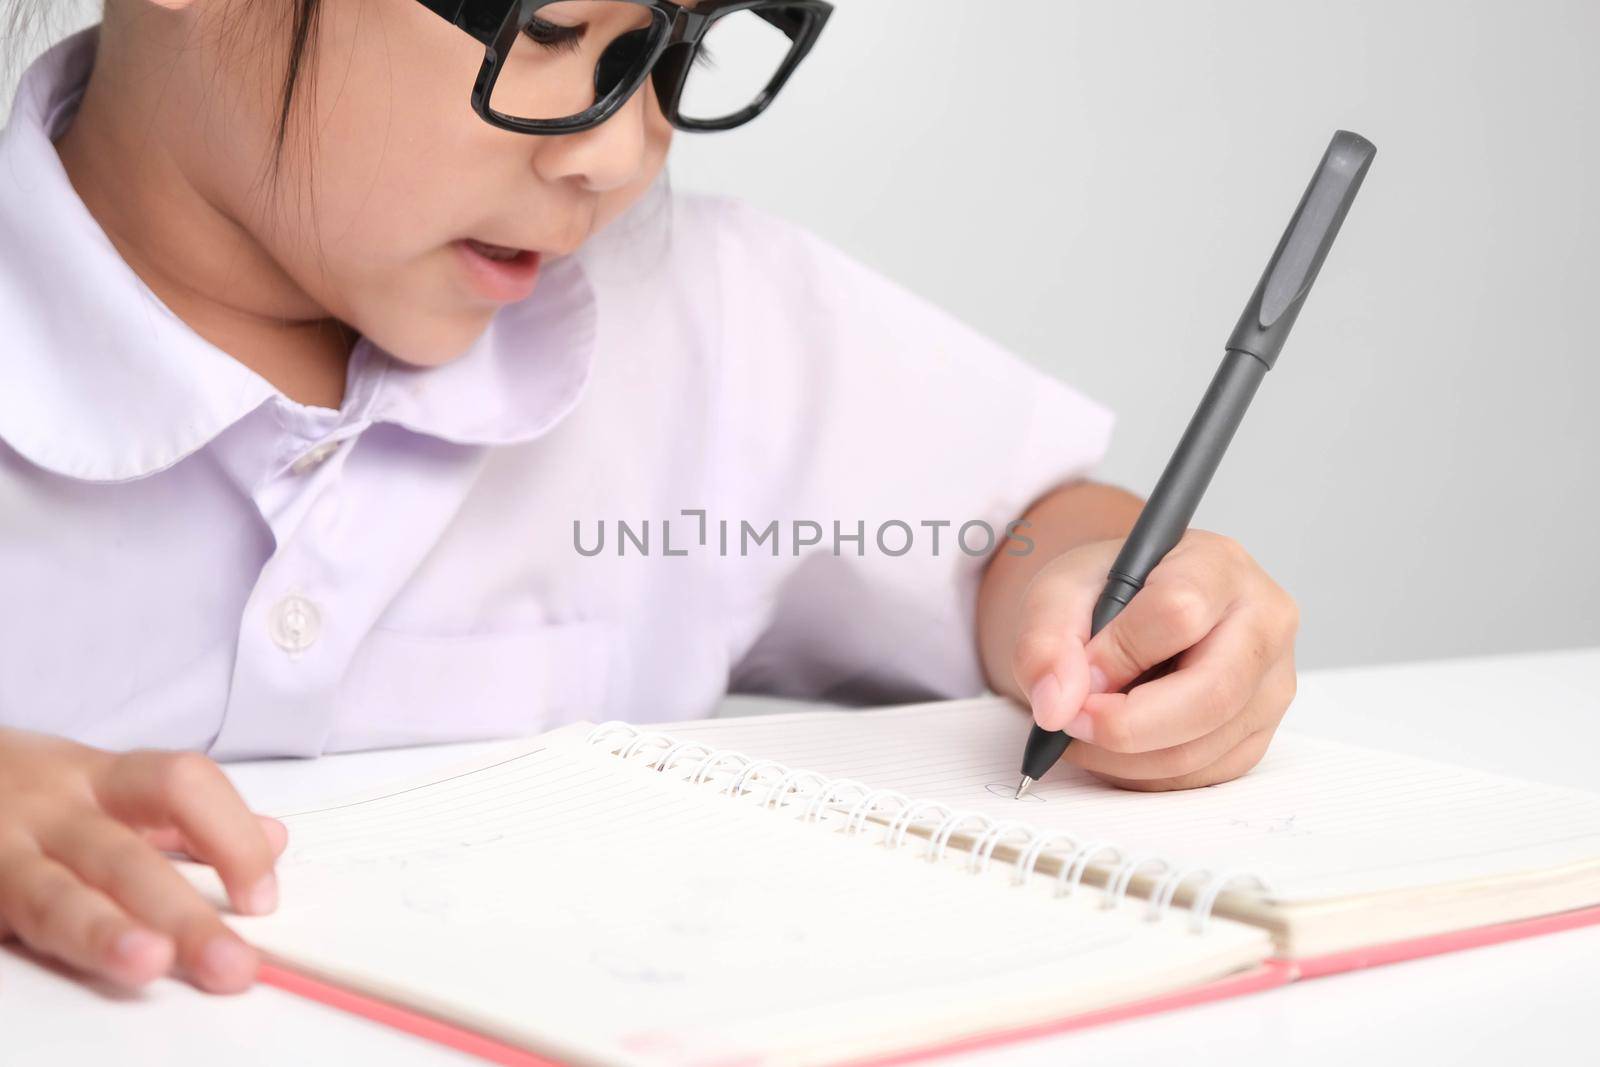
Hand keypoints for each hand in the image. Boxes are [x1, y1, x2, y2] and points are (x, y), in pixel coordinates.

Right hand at [0, 728, 286, 990]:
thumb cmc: (32, 791)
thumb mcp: (110, 784)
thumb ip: (189, 817)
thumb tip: (273, 841)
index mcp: (103, 779)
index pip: (183, 786)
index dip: (229, 838)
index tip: (262, 898)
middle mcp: (53, 810)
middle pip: (126, 858)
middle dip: (183, 913)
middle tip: (229, 962)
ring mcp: (0, 853)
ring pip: (53, 896)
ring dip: (102, 932)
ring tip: (146, 962)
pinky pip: (5, 926)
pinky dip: (29, 953)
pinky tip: (53, 981)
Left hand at [1009, 529, 1298, 789]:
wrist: (1130, 613)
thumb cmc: (1106, 594)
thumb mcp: (1057, 592)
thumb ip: (1045, 640)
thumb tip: (1056, 705)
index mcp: (1218, 566)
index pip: (1180, 612)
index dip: (1120, 653)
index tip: (1078, 673)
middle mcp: (1263, 624)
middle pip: (1211, 694)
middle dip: (1126, 724)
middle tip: (1071, 723)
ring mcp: (1269, 685)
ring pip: (1201, 747)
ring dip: (1123, 757)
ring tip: (1081, 728)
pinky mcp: (1256, 735)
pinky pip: (1200, 775)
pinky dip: (1142, 773)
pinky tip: (1111, 745)